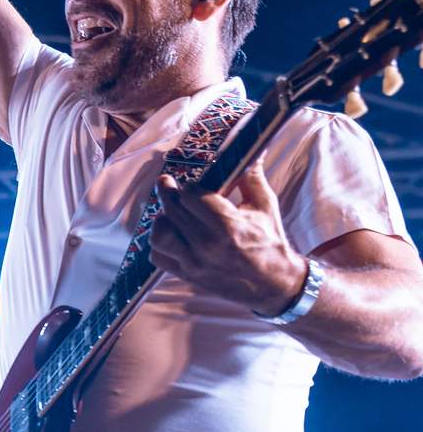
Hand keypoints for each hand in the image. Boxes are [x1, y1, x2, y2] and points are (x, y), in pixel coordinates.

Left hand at [150, 164, 308, 314]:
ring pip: (160, 234)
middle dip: (169, 192)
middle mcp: (208, 245)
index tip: (191, 181)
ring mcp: (194, 263)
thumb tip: (252, 147)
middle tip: (167, 183)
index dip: (189, 185)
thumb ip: (252, 176)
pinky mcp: (187, 275)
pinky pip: (158, 256)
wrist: (272, 284)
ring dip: (161, 219)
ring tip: (169, 211)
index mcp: (229, 226)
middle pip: (173, 210)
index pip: (192, 195)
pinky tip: (170, 233)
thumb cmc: (270, 241)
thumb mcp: (265, 206)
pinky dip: (159, 243)